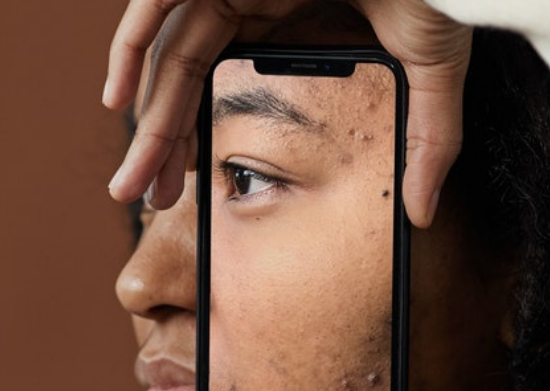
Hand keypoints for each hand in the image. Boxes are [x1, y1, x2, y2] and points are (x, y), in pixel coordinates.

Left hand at [103, 0, 470, 227]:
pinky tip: (118, 103)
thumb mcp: (431, 73)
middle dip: (166, 145)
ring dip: (148, 121)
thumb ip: (427, 141)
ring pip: (169, 54)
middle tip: (152, 200)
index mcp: (291, 16)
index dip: (207, 133)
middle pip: (189, 77)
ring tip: (133, 183)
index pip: (230, 81)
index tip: (200, 184)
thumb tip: (424, 211)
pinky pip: (157, 4)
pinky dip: (131, 50)